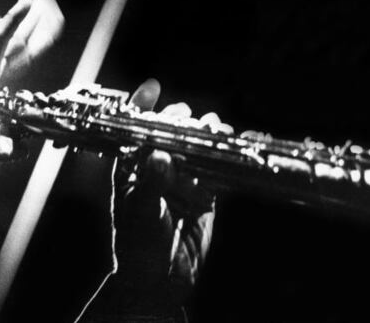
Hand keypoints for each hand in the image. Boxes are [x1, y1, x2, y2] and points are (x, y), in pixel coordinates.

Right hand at [0, 0, 63, 180]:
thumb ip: (2, 146)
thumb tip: (19, 147)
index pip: (14, 62)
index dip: (30, 43)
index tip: (43, 28)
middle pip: (17, 47)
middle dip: (34, 26)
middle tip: (48, 5)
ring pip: (12, 41)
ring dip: (28, 19)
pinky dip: (11, 21)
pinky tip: (26, 4)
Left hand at [114, 79, 229, 280]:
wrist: (159, 282)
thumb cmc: (137, 245)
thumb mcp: (140, 211)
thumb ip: (151, 183)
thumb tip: (161, 157)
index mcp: (131, 167)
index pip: (134, 129)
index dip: (142, 105)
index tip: (154, 87)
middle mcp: (156, 168)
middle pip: (171, 133)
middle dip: (181, 120)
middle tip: (190, 117)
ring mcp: (182, 180)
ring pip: (197, 148)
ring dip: (207, 136)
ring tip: (215, 128)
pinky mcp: (206, 195)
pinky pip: (218, 171)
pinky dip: (228, 158)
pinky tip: (238, 143)